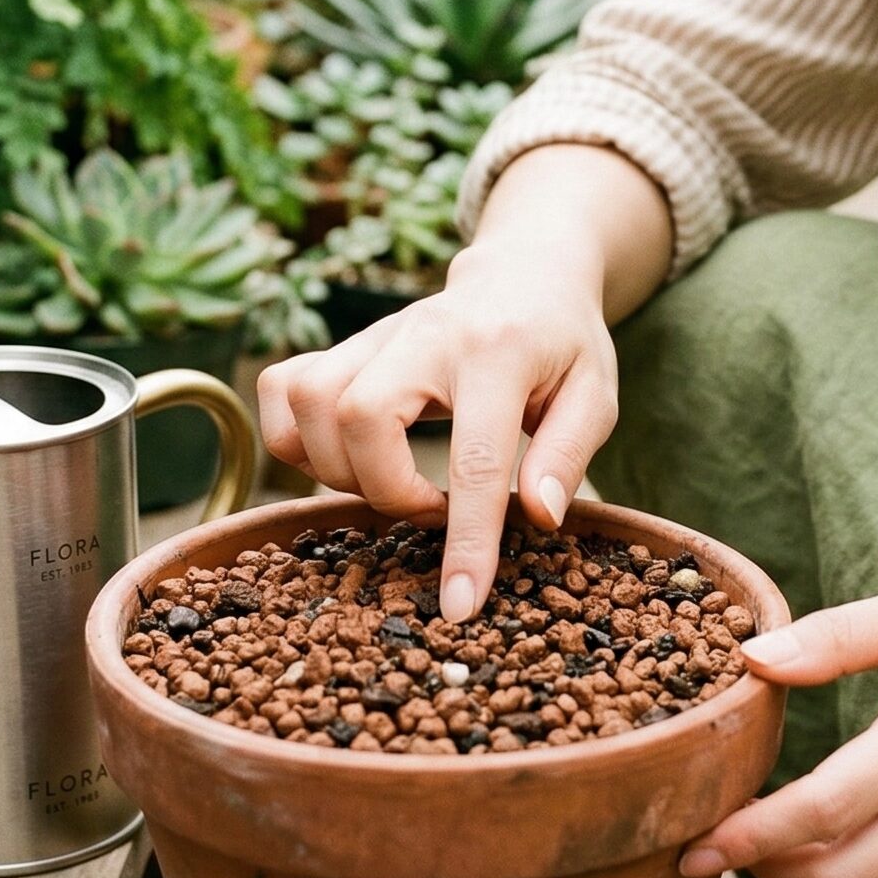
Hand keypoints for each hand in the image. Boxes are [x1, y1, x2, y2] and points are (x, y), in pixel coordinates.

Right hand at [256, 234, 618, 624]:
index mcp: (500, 353)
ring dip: (336, 468)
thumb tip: (537, 516)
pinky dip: (293, 437)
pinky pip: (281, 385)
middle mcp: (425, 335)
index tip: (460, 604)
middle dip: (384, 488)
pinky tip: (342, 457)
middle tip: (428, 507)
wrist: (524, 272)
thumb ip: (568, 454)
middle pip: (360, 415)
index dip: (466, 539)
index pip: (476, 456)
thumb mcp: (596, 394)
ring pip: (310, 401)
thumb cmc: (563, 343)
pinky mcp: (345, 343)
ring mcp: (376, 335)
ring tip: (390, 483)